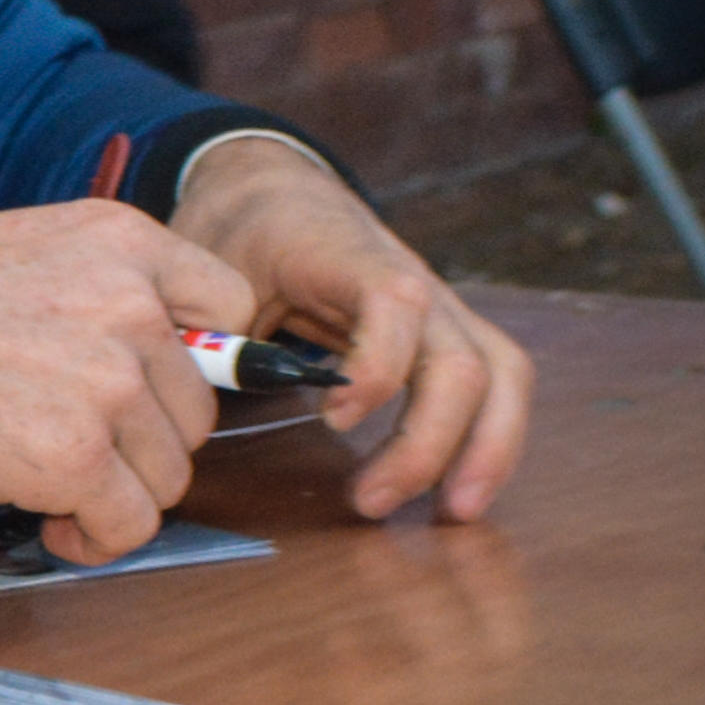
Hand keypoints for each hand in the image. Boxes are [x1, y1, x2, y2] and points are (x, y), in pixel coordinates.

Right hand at [0, 201, 257, 565]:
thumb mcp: (28, 247)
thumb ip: (101, 289)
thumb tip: (154, 358)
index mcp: (123, 242)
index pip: (227, 306)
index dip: (196, 358)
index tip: (155, 384)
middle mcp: (133, 308)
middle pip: (195, 409)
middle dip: (143, 439)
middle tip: (79, 442)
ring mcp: (109, 384)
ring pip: (168, 473)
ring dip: (120, 492)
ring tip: (58, 483)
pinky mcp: (76, 456)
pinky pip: (130, 523)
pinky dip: (98, 538)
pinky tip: (60, 526)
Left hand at [167, 135, 532, 522]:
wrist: (275, 191)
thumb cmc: (241, 233)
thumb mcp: (209, 266)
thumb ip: (211, 327)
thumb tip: (203, 391)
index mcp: (348, 256)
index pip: (394, 303)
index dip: (376, 367)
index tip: (331, 420)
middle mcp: (415, 281)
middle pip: (462, 361)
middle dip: (428, 442)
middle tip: (373, 503)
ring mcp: (443, 308)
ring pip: (501, 375)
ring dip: (485, 450)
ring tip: (450, 514)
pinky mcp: (450, 332)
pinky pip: (496, 384)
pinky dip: (489, 439)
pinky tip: (460, 491)